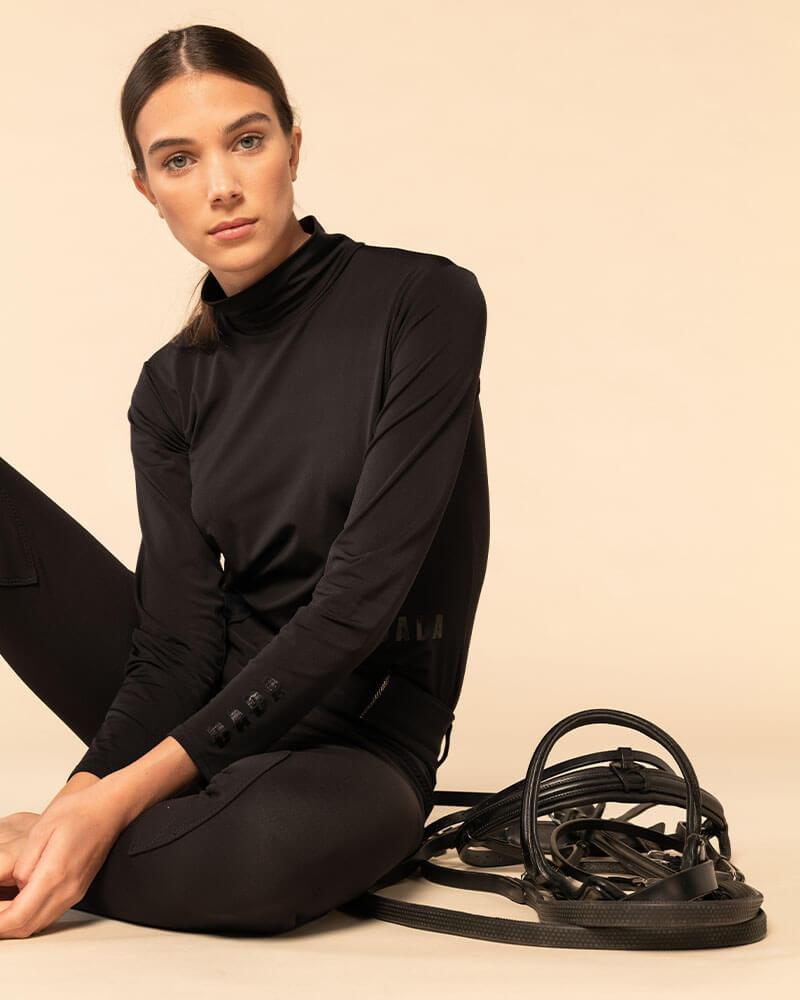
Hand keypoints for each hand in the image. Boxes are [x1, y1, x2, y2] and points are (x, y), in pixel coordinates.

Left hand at [0, 785, 127, 938]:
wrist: (109, 809)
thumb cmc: (79, 812)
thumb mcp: (41, 830)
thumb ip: (24, 863)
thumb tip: (17, 884)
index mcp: (55, 874)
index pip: (18, 915)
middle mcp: (67, 889)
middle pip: (27, 927)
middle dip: (2, 929)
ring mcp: (74, 892)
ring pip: (38, 924)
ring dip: (15, 926)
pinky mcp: (77, 890)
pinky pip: (48, 914)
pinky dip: (29, 918)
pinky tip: (17, 908)